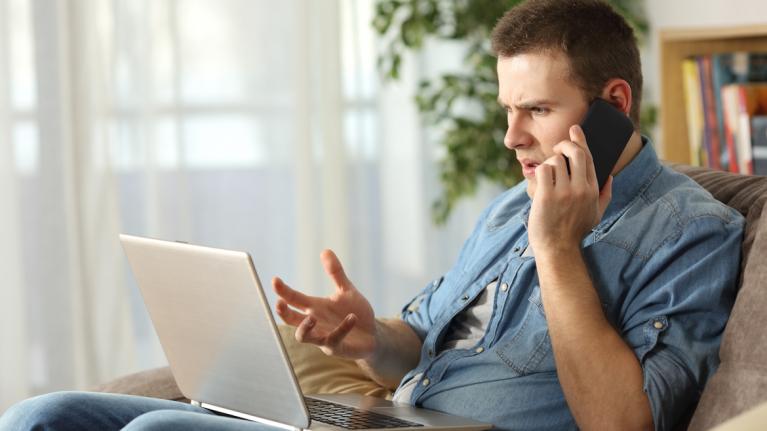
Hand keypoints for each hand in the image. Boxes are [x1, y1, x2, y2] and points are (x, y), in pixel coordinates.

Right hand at [272, 249, 375, 358]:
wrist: (373, 334)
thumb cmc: (355, 313)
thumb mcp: (346, 290)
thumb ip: (335, 272)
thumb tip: (325, 250)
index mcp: (315, 308)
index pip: (294, 299)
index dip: (283, 291)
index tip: (275, 280)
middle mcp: (315, 323)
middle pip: (291, 320)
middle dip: (283, 312)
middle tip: (279, 303)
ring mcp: (323, 337)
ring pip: (304, 337)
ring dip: (305, 327)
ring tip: (312, 316)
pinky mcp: (336, 348)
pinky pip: (334, 339)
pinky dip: (342, 328)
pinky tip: (352, 318)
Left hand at [528, 125, 612, 253]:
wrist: (557, 249)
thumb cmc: (574, 232)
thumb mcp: (596, 215)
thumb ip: (605, 195)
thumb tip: (610, 178)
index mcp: (593, 190)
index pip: (588, 158)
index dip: (581, 141)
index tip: (575, 130)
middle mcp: (581, 189)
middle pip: (574, 153)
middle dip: (564, 146)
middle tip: (556, 149)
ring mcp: (564, 192)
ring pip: (556, 161)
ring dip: (549, 165)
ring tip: (547, 178)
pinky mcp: (547, 196)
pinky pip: (542, 170)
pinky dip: (539, 173)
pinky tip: (539, 184)